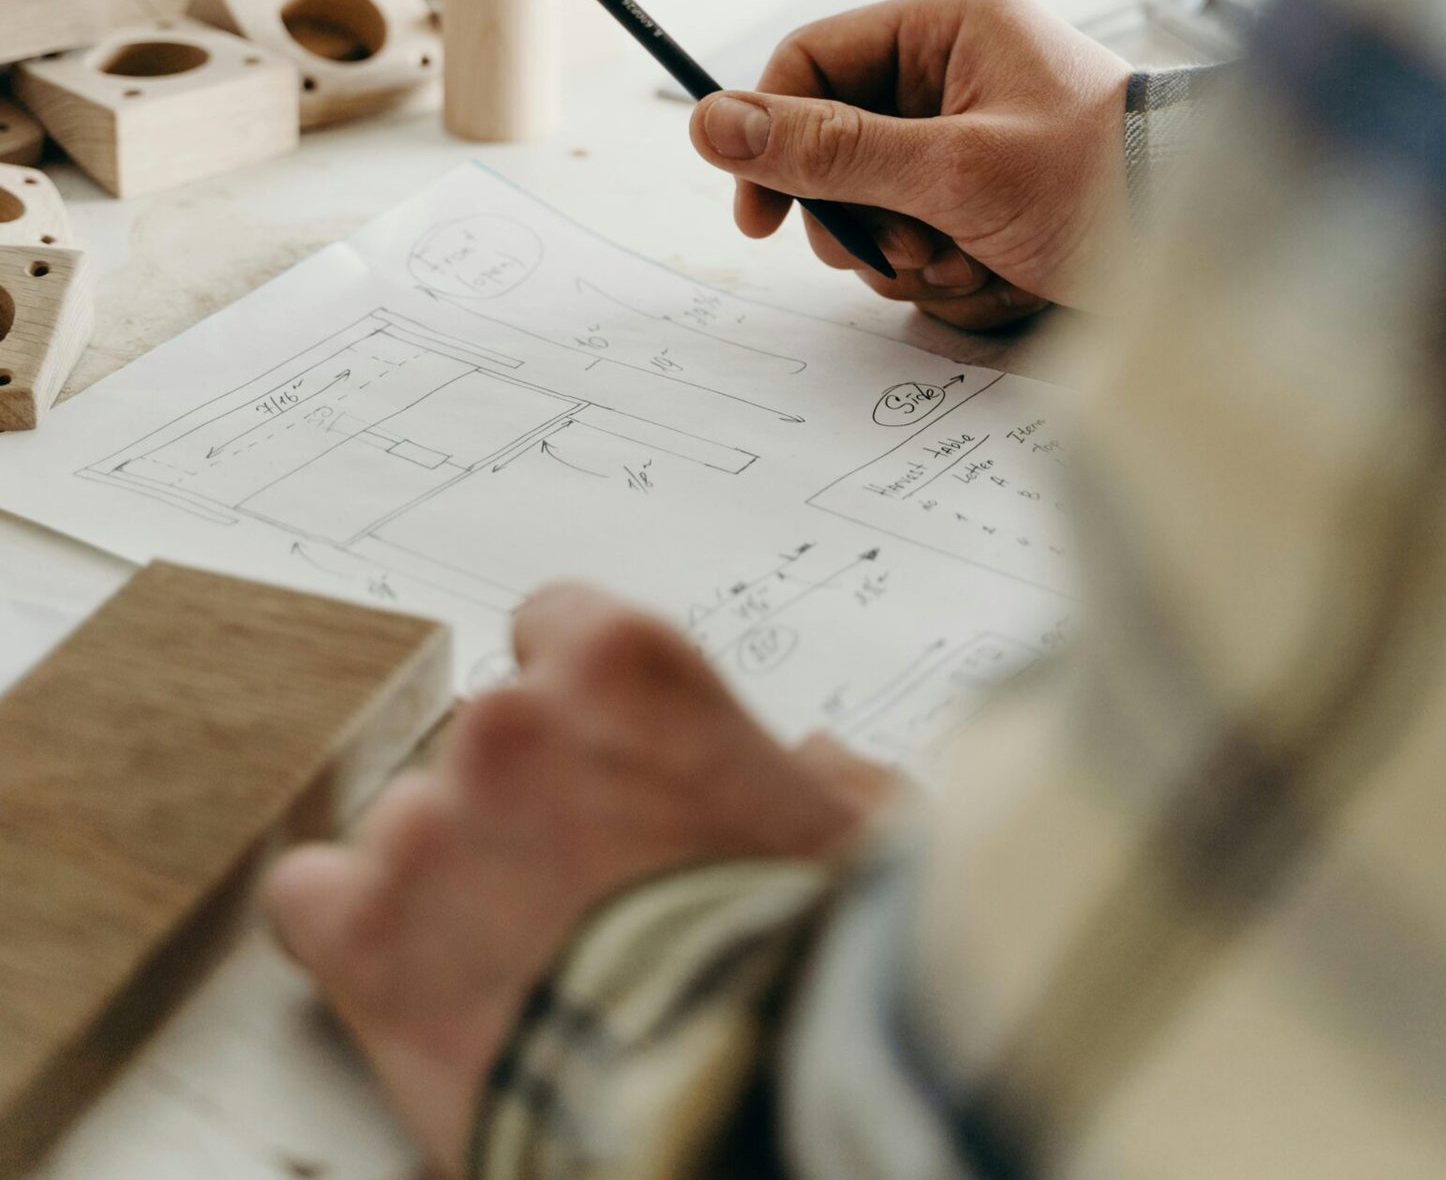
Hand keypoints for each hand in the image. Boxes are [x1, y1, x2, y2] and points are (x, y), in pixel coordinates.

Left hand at [266, 586, 897, 1179]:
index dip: (578, 707)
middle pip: (483, 740)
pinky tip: (410, 984)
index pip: (555, 626)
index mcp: (630, 667)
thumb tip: (816, 770)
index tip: (597, 763)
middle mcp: (512, 719)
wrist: (737, 1095)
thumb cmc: (809, 963)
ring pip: (407, 827)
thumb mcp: (859, 841)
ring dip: (448, 883)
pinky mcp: (367, 933)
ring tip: (516, 969)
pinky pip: (309, 900)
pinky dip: (348, 938)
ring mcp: (426, 822)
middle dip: (522, 806)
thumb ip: (823, 781)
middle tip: (577, 892)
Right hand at [689, 0, 1130, 327]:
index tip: (759, 217)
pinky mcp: (986, 186)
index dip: (770, 136)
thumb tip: (713, 125)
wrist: (1197, 247)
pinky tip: (987, 271)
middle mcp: (955, 67)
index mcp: (947, 25)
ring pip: (873, 197)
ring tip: (961, 262)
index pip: (811, 62)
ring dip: (903, 249)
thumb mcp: (948, 171)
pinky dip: (940, 264)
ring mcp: (970, 128)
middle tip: (899, 252)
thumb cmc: (1097, 184)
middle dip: (859, 215)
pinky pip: (917, 227)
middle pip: (835, 142)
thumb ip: (827, 152)